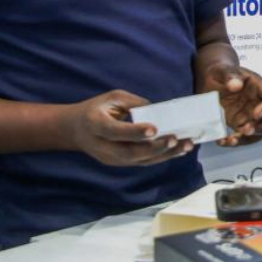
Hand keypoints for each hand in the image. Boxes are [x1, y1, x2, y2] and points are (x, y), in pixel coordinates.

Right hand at [66, 90, 193, 165]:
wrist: (76, 130)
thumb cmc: (97, 109)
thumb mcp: (111, 98)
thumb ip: (133, 103)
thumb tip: (159, 110)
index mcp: (95, 125)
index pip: (115, 132)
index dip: (134, 132)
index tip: (154, 129)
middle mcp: (102, 146)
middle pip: (130, 152)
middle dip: (155, 147)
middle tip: (175, 139)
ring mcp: (111, 159)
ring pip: (140, 160)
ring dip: (165, 154)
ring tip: (185, 145)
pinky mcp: (120, 164)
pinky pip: (143, 162)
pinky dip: (162, 157)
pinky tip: (178, 150)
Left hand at [200, 64, 261, 145]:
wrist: (212, 81)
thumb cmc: (220, 72)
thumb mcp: (221, 70)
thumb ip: (229, 75)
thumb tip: (236, 84)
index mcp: (259, 86)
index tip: (256, 114)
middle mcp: (260, 102)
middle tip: (246, 129)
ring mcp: (253, 116)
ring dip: (251, 138)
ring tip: (232, 139)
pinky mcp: (242, 124)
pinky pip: (246, 137)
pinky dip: (237, 142)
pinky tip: (224, 140)